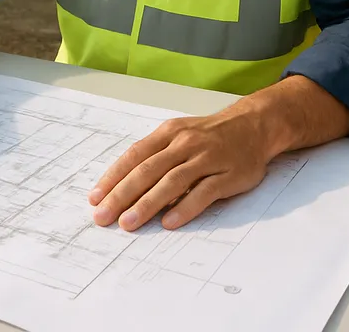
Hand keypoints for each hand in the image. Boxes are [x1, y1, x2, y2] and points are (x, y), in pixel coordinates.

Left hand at [88, 105, 270, 231]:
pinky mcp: (228, 175)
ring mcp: (207, 158)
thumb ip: (155, 155)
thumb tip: (123, 184)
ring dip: (148, 204)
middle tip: (103, 216)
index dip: (113, 177)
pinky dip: (185, 208)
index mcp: (169, 133)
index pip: (135, 155)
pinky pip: (204, 193)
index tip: (95, 198)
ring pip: (172, 182)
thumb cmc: (209, 135)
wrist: (253, 125)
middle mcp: (185, 143)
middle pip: (148, 170)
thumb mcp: (179, 134)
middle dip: (122, 194)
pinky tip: (169, 223)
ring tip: (128, 223)